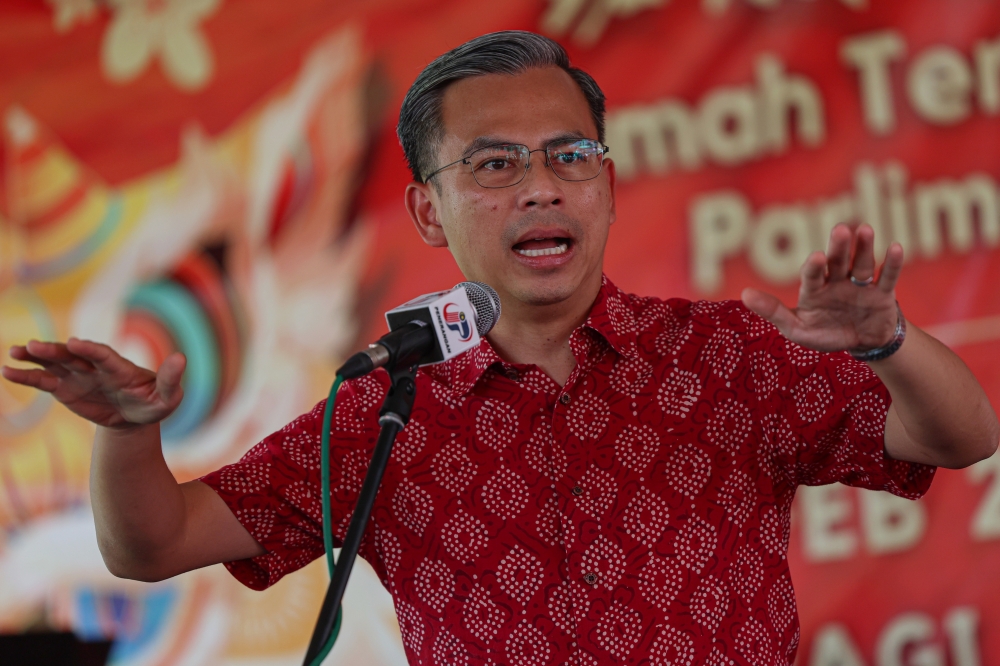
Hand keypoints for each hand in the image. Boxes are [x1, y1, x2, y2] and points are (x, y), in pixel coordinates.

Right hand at [1, 338, 185, 428]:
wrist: (135, 418)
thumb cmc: (154, 404)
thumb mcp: (168, 398)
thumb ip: (172, 380)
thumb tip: (181, 358)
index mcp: (120, 367)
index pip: (103, 355)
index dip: (90, 349)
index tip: (75, 344)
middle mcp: (95, 366)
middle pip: (73, 355)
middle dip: (55, 350)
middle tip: (33, 346)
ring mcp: (78, 375)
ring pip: (54, 363)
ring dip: (35, 358)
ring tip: (14, 352)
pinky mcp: (65, 388)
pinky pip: (44, 381)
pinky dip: (27, 377)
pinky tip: (7, 372)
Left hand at [741, 224, 899, 352]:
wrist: (861, 343)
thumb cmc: (825, 333)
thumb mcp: (797, 328)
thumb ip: (773, 312)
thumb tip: (744, 294)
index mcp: (814, 288)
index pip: (812, 275)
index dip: (814, 267)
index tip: (816, 258)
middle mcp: (837, 281)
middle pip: (838, 261)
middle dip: (839, 247)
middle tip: (840, 230)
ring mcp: (860, 285)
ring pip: (862, 264)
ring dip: (864, 248)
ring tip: (865, 230)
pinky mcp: (883, 293)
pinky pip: (887, 277)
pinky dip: (891, 264)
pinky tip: (895, 247)